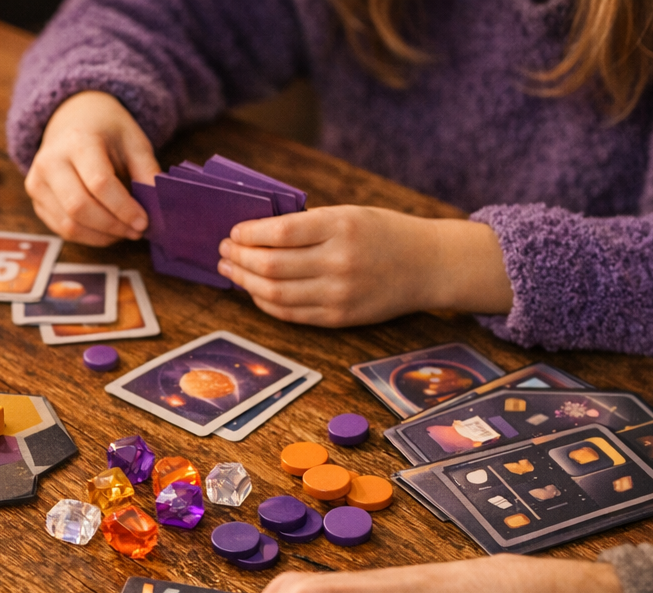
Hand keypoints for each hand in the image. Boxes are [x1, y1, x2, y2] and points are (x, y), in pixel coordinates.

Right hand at [25, 90, 160, 244]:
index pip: (99, 183)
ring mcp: (37, 183)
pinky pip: (61, 229)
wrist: (73, 120)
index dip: (123, 208)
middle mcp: (50, 162)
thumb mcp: (134, 142)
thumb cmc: (107, 132)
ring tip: (123, 231)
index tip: (144, 221)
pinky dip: (87, 236)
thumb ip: (147, 172)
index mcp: (77, 141)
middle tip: (136, 231)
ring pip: (69, 225)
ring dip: (101, 236)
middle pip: (79, 208)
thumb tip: (158, 208)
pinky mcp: (36, 200)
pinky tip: (106, 231)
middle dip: (112, 226)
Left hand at [216, 206, 514, 326]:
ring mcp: (339, 293)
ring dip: (245, 282)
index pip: (280, 232)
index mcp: (342, 226)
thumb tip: (256, 232)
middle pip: (271, 265)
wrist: (429, 265)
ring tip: (230, 270)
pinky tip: (254, 290)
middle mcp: (340, 261)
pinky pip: (290, 314)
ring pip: (274, 293)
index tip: (233, 231)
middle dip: (239, 258)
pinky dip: (265, 302)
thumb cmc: (385, 233)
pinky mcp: (339, 318)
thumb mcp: (351, 214)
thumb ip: (308, 224)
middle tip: (223, 251)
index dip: (248, 234)